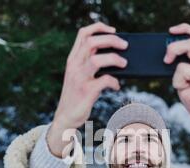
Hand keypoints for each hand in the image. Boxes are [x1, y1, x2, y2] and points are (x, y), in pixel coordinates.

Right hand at [48, 22, 127, 157]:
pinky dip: (114, 82)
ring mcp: (79, 78)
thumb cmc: (77, 95)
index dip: (99, 28)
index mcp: (72, 59)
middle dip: (112, 40)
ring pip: (98, 59)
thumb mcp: (79, 76)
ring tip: (124, 64)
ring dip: (115, 59)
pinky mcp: (86, 92)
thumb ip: (90, 63)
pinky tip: (116, 86)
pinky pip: (105, 80)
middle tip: (125, 46)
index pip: (83, 34)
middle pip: (92, 42)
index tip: (113, 30)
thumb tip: (114, 56)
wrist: (65, 117)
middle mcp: (74, 66)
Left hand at [164, 23, 189, 131]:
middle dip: (173, 48)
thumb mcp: (184, 82)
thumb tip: (167, 60)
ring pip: (183, 68)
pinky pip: (186, 90)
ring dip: (177, 81)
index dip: (184, 29)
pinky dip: (184, 96)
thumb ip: (179, 71)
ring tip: (185, 89)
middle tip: (166, 60)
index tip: (170, 30)